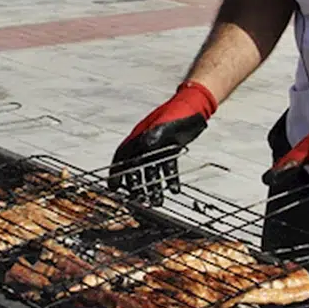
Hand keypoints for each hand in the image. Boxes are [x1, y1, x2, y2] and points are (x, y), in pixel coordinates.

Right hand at [110, 81, 216, 204]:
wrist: (196, 105)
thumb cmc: (177, 112)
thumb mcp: (164, 125)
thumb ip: (153, 136)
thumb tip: (144, 147)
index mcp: (139, 136)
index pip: (122, 157)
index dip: (116, 173)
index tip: (113, 188)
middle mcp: (146, 143)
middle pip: (136, 168)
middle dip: (135, 185)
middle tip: (137, 200)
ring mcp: (159, 147)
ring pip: (153, 170)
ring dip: (153, 187)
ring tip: (156, 202)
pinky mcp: (172, 149)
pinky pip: (168, 167)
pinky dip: (170, 179)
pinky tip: (174, 190)